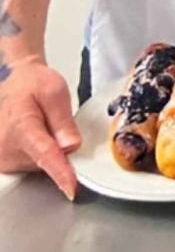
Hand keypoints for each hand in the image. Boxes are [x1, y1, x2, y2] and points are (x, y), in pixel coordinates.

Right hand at [0, 56, 79, 198]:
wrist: (13, 84)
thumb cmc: (33, 85)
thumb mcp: (55, 92)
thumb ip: (63, 120)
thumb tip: (71, 146)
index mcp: (21, 126)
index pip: (45, 154)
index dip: (60, 172)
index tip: (71, 188)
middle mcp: (6, 146)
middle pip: (46, 161)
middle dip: (60, 148)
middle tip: (54, 122)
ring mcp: (3, 158)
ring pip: (40, 165)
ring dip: (50, 150)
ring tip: (43, 125)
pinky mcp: (4, 163)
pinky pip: (33, 164)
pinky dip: (40, 153)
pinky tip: (37, 136)